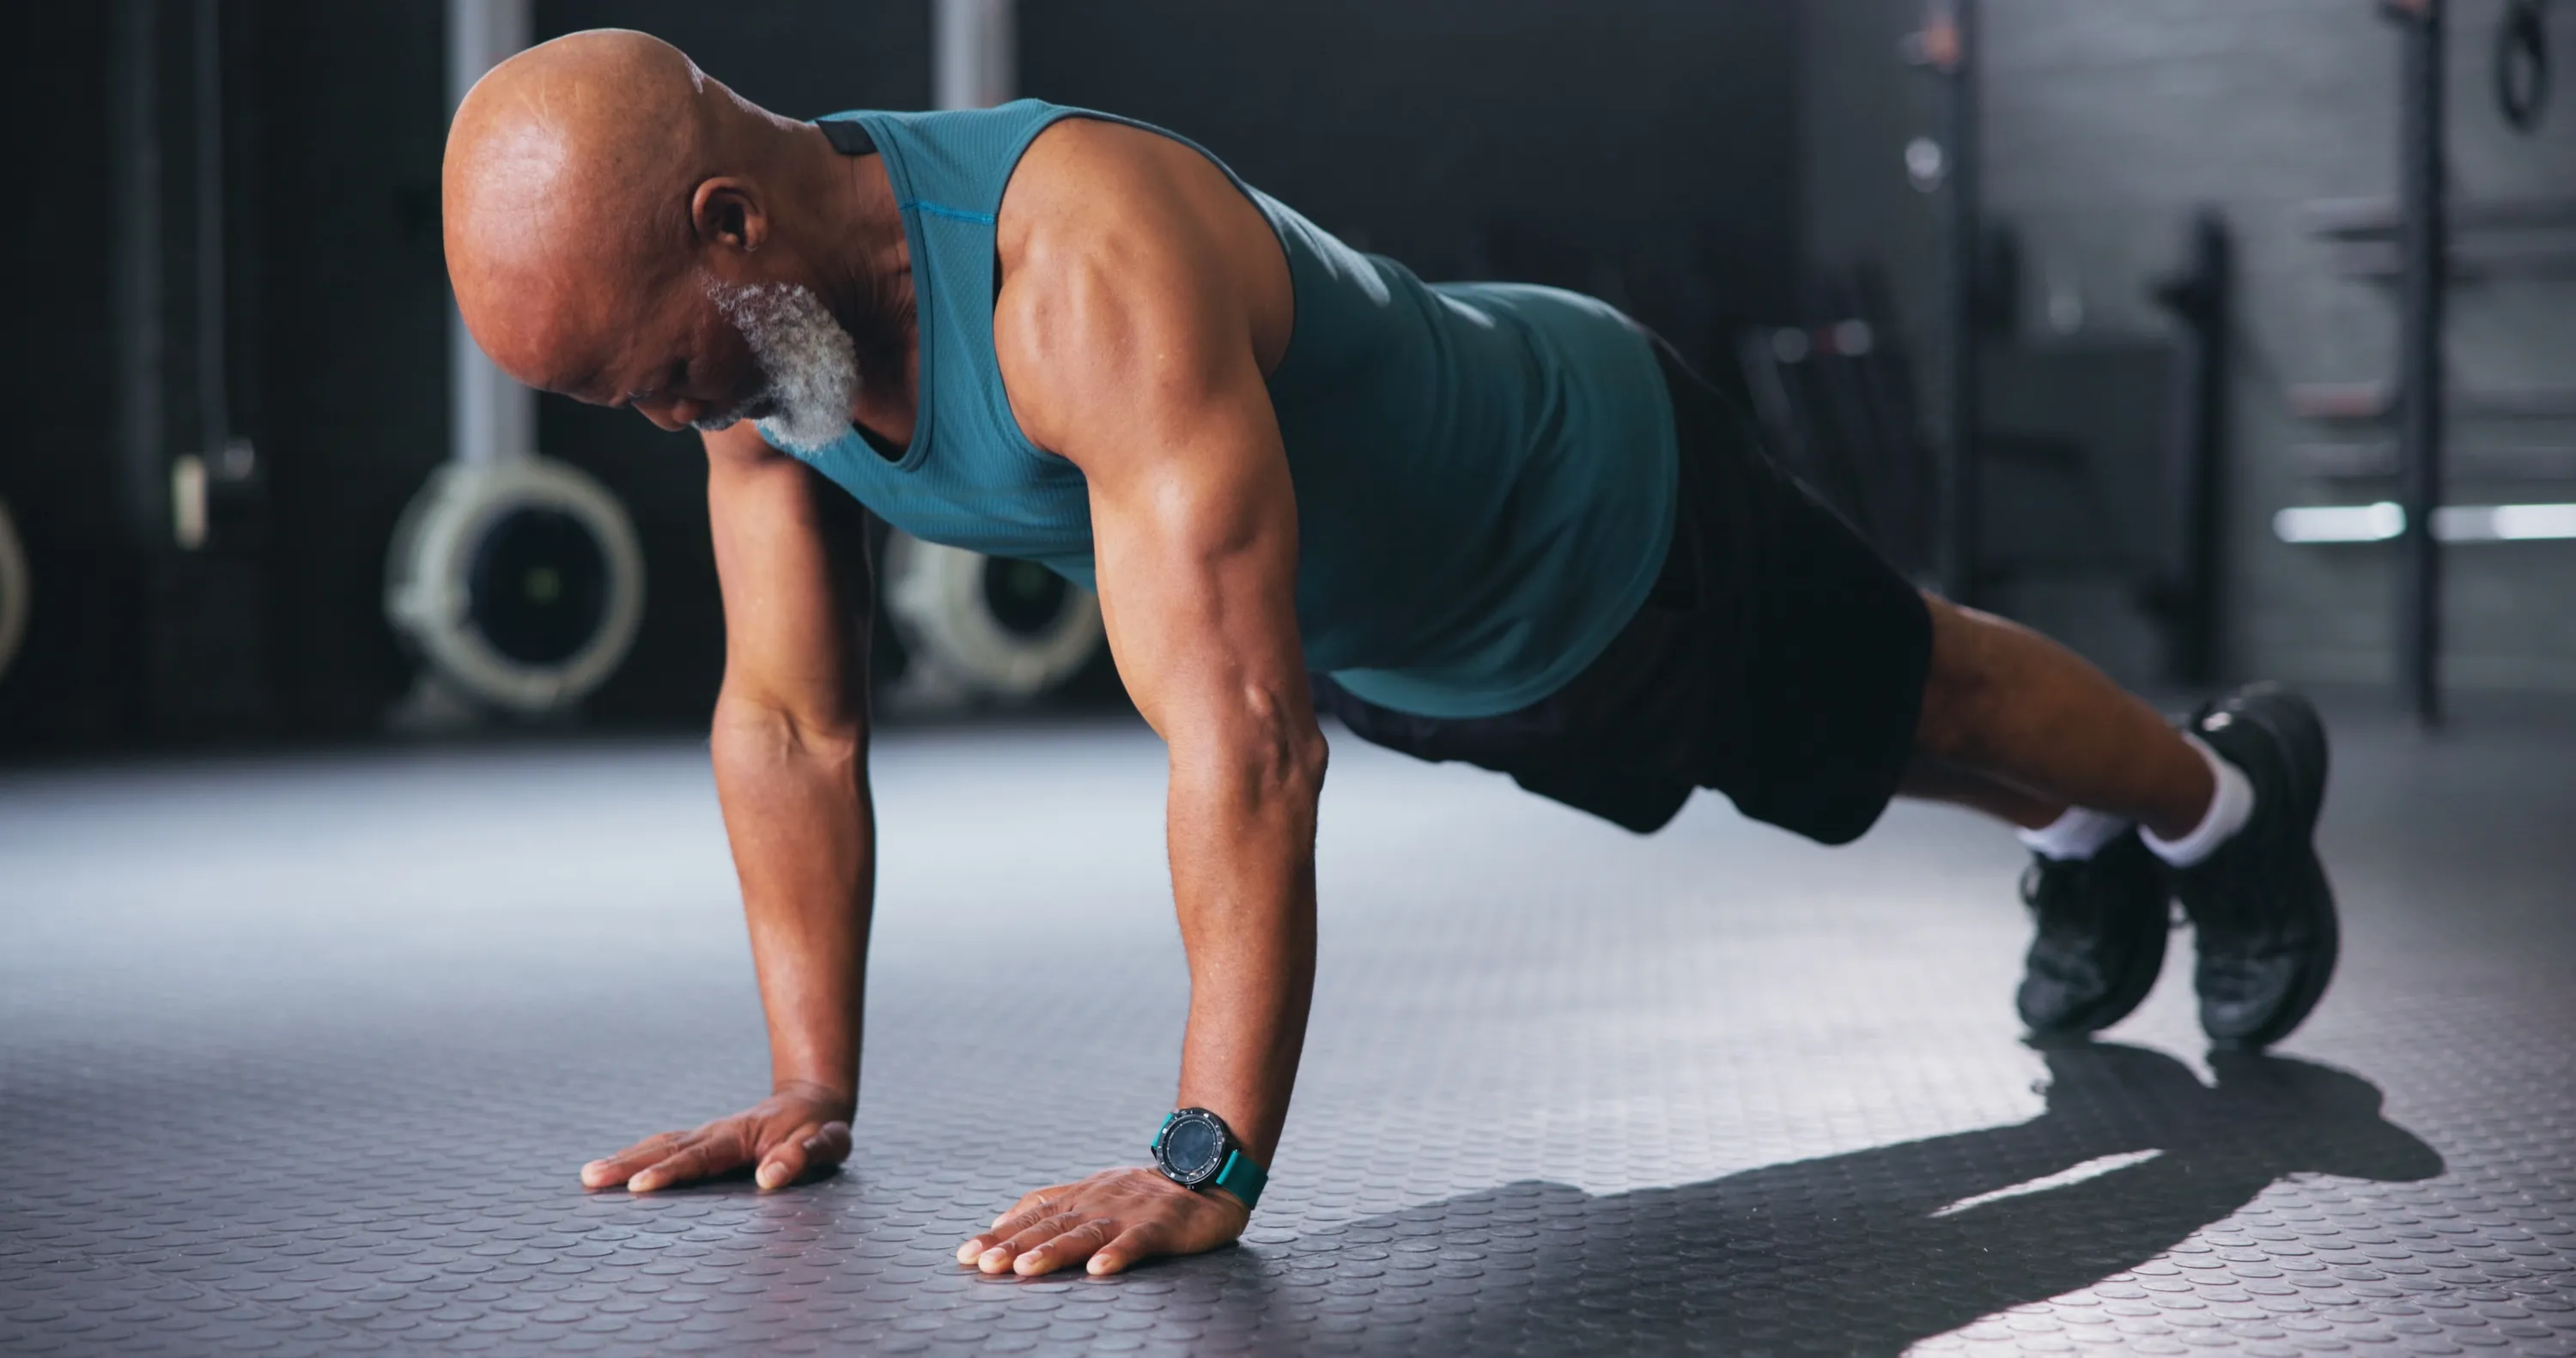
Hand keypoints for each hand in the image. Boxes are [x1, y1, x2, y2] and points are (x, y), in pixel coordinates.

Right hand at [579, 1082, 853, 1192]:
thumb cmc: (821, 1129)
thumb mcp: (827, 1143)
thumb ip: (803, 1157)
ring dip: (624, 1160)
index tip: (638, 1188)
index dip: (670, 1172)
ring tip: (588, 1177)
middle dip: (627, 1165)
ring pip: (659, 1145)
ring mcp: (706, 1135)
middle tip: (590, 1180)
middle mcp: (716, 1133)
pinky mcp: (702, 1142)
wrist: (814, 1101)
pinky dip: (636, 1157)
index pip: (699, 1157)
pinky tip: (613, 1170)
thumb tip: (769, 1179)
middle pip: (666, 1148)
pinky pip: (664, 1147)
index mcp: (740, 1137)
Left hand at [955, 1167, 1249, 1276]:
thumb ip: (1049, 1203)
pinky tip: (1100, 1269)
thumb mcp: (1092, 1191)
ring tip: (1026, 1269)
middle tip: (984, 1264)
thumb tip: (1000, 1218)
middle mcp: (1098, 1202)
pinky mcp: (1160, 1225)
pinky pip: (1138, 1242)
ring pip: (1086, 1233)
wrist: (1205, 1177)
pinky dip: (1118, 1253)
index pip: (1033, 1216)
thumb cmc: (1144, 1192)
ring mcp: (1128, 1213)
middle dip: (1015, 1246)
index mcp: (1080, 1198)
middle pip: (1051, 1226)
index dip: (1000, 1235)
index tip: (966, 1254)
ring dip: (1055, 1251)